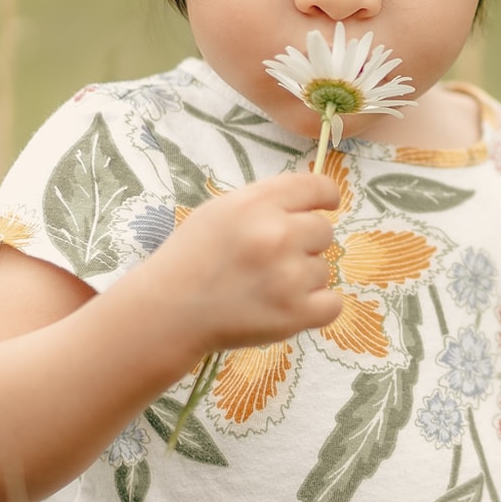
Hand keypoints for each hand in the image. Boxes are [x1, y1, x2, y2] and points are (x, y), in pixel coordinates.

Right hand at [145, 171, 342, 354]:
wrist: (168, 312)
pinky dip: (316, 307)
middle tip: (273, 259)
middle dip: (306, 243)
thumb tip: (310, 203)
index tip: (327, 205)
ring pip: (324, 269)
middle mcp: (276, 234)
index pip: (316, 187)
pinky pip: (332, 304)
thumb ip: (265, 203)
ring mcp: (288, 276)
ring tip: (266, 287)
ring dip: (303, 279)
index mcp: (256, 204)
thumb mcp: (221, 211)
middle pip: (325, 231)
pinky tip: (288, 306)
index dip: (326, 196)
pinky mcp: (295, 314)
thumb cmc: (192, 258)